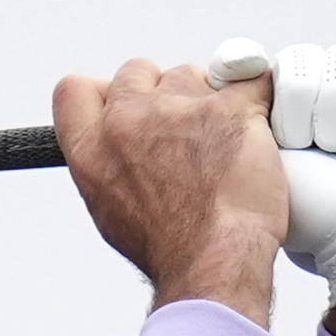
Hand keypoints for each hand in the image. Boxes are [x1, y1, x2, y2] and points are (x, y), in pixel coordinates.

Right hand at [52, 53, 285, 327]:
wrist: (210, 264)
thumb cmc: (167, 249)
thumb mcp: (110, 210)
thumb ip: (108, 164)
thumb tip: (119, 147)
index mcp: (91, 148)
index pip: (75, 90)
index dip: (104, 92)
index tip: (125, 106)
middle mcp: (128, 120)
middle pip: (138, 71)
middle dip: (161, 92)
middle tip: (184, 130)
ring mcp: (178, 108)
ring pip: (194, 74)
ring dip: (209, 98)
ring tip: (224, 145)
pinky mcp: (229, 107)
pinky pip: (252, 79)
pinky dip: (260, 98)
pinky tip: (260, 128)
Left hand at [253, 40, 335, 314]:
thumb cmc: (308, 218)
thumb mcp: (251, 166)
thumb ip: (232, 118)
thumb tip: (222, 69)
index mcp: (277, 119)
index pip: (263, 65)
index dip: (259, 69)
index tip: (248, 77)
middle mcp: (318, 106)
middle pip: (301, 60)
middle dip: (299, 104)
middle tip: (307, 147)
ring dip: (335, 107)